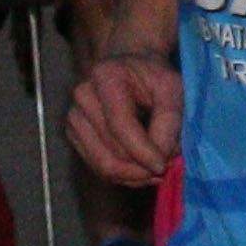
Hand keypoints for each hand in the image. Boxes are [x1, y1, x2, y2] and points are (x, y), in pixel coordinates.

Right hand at [71, 52, 182, 185]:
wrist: (130, 69)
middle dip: (141, 168)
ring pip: (103, 165)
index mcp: (106, 76)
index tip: (163, 166)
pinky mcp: (73, 135)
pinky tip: (142, 167)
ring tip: (157, 170)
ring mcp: (74, 116)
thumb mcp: (172, 87)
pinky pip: (99, 168)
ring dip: (134, 176)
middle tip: (166, 169)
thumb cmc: (153, 77)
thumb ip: (170, 119)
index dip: (143, 151)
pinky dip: (124, 175)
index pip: (121, 125)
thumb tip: (160, 159)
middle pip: (111, 151)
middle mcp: (83, 95)